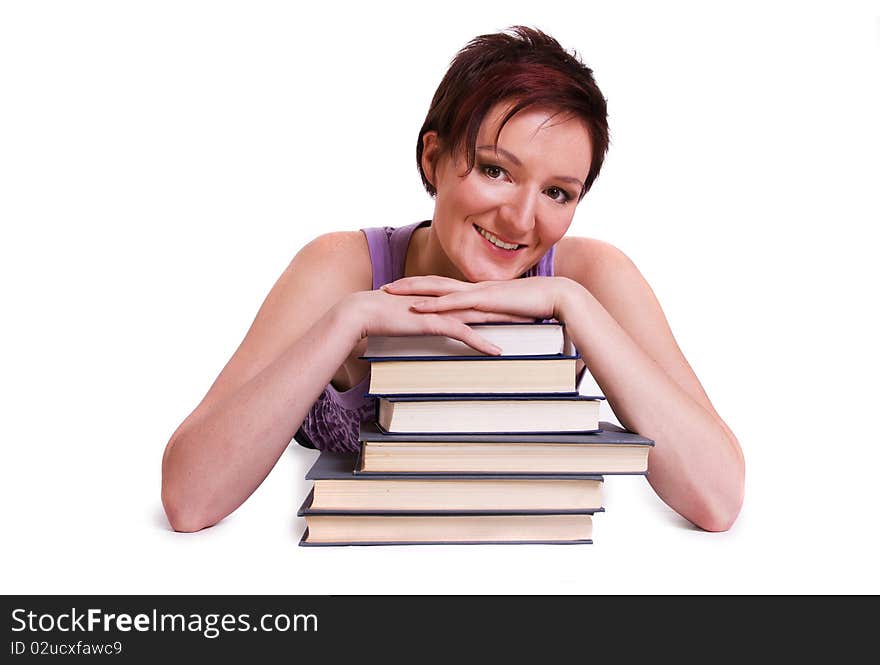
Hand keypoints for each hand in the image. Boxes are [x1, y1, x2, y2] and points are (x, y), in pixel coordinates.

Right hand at [342, 288, 533, 355]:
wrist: (364, 310)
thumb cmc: (382, 314)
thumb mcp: (409, 314)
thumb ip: (423, 316)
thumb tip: (427, 322)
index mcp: (442, 297)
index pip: (476, 298)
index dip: (497, 300)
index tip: (516, 304)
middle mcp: (446, 301)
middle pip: (486, 303)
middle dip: (511, 306)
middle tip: (534, 308)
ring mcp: (442, 311)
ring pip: (481, 316)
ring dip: (506, 321)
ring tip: (529, 326)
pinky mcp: (434, 323)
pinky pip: (464, 335)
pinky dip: (482, 343)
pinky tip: (497, 352)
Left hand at [381, 275, 581, 322]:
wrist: (555, 296)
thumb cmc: (535, 306)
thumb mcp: (507, 314)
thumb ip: (493, 318)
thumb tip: (482, 328)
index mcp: (477, 291)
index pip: (443, 286)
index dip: (421, 287)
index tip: (402, 290)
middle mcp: (473, 288)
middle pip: (433, 283)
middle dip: (408, 285)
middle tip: (385, 288)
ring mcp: (478, 292)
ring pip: (438, 289)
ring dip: (413, 291)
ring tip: (392, 293)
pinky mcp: (485, 300)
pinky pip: (455, 302)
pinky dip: (435, 304)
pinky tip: (419, 307)